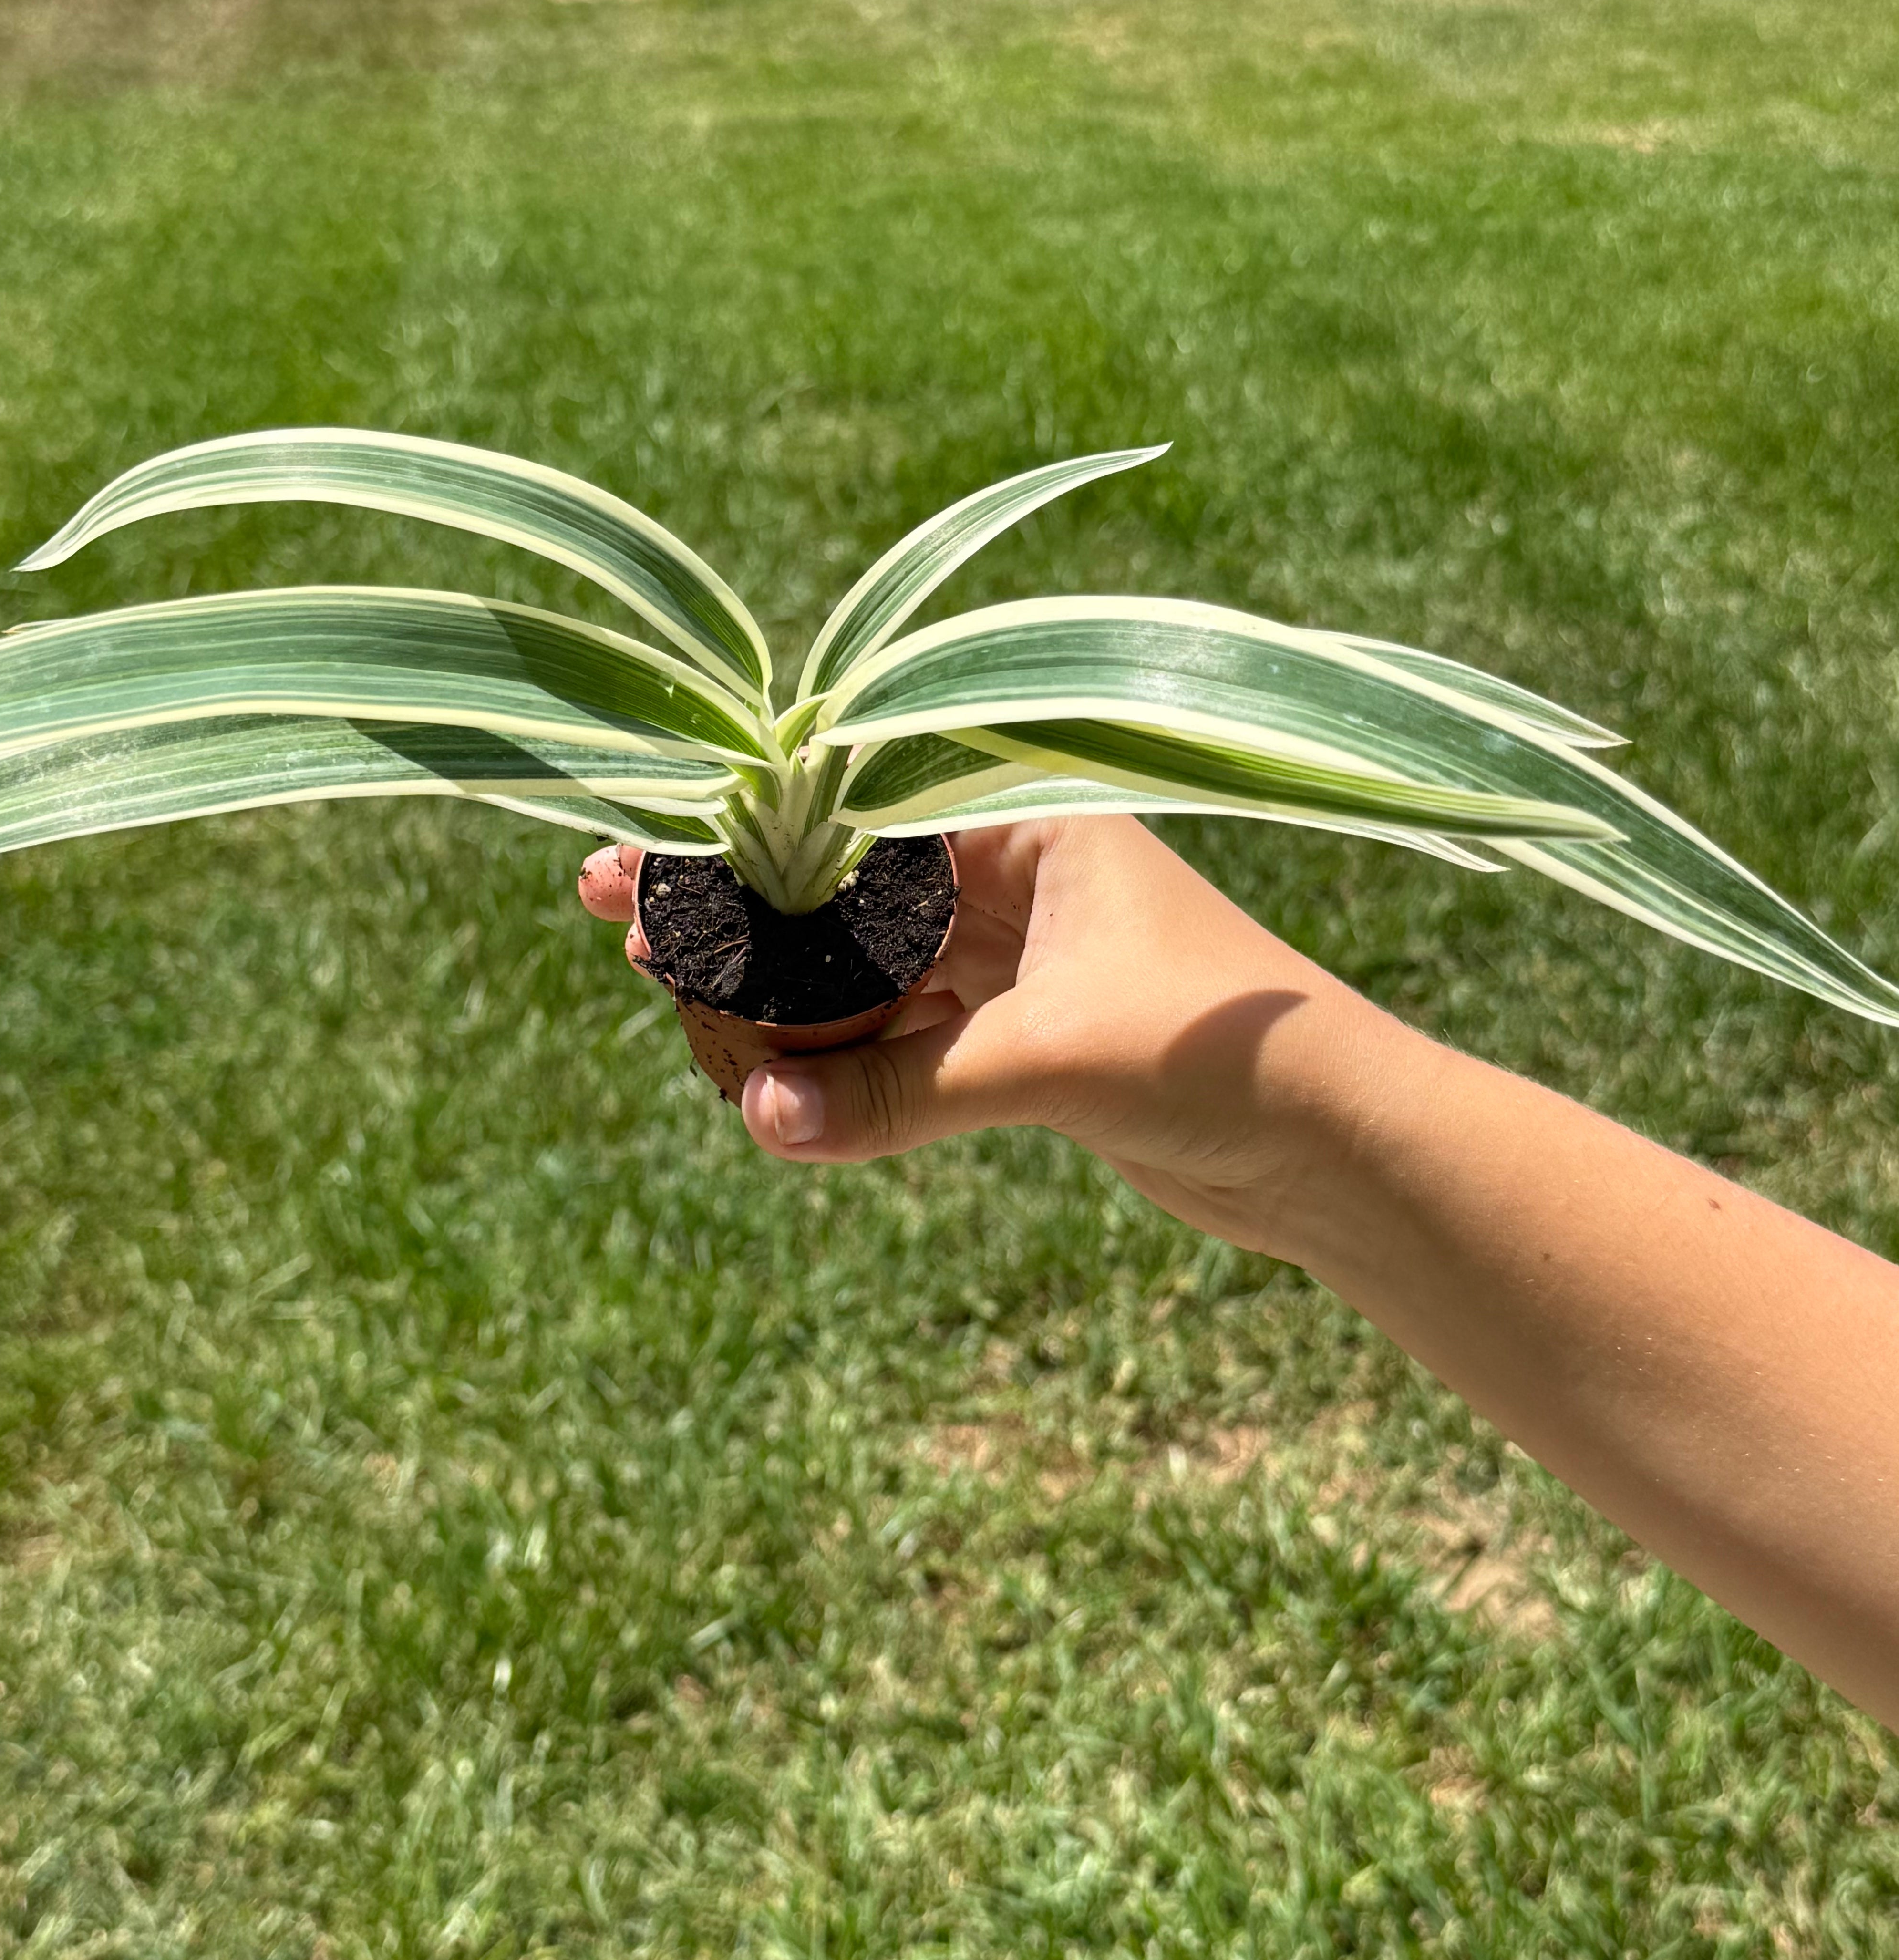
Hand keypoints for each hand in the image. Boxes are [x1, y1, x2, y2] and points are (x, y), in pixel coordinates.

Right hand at [579, 816, 1408, 1258]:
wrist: (1339, 1148)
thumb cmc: (1223, 1056)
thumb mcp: (1050, 1059)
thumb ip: (903, 1089)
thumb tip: (763, 1122)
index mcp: (1035, 818)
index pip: (853, 811)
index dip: (737, 842)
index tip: (635, 865)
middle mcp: (1018, 869)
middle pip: (842, 884)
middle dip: (736, 916)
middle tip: (621, 935)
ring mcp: (1018, 952)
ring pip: (863, 966)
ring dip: (779, 996)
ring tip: (682, 1018)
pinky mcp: (1023, 1033)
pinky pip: (900, 1034)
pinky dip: (840, 1061)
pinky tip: (768, 1083)